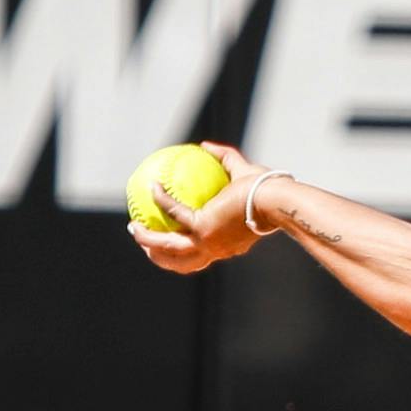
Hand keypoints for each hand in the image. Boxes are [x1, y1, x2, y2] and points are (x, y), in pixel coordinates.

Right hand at [128, 140, 270, 274]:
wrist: (275, 199)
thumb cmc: (267, 189)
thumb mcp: (243, 172)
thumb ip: (225, 158)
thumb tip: (205, 146)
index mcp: (225, 243)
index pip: (202, 255)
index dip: (184, 251)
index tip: (170, 238)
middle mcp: (216, 249)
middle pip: (182, 264)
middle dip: (160, 258)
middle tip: (144, 243)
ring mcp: (208, 242)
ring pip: (170, 249)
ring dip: (150, 241)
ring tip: (135, 228)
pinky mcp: (203, 229)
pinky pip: (174, 213)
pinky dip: (162, 200)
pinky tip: (153, 186)